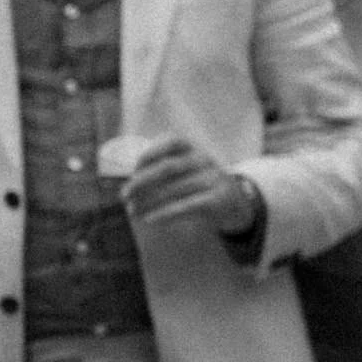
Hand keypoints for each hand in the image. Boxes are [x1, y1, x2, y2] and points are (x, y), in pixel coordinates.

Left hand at [123, 139, 258, 234]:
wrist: (236, 204)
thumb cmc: (201, 186)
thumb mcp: (188, 170)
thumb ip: (164, 171)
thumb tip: (129, 185)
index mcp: (195, 149)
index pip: (172, 141)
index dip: (150, 152)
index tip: (134, 169)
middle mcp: (204, 160)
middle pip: (167, 167)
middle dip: (141, 182)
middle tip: (124, 196)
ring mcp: (213, 179)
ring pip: (174, 190)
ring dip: (148, 202)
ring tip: (133, 212)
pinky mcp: (217, 200)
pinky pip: (186, 206)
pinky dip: (165, 213)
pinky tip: (150, 219)